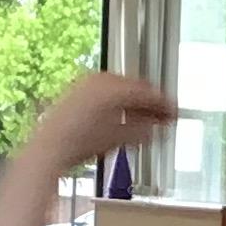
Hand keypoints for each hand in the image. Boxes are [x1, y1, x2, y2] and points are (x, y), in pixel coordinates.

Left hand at [33, 70, 177, 166]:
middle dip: (152, 103)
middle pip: (137, 88)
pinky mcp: (79, 90)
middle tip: (165, 116)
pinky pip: (108, 91)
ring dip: (136, 102)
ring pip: (123, 89)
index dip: (165, 104)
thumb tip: (157, 127)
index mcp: (115, 87)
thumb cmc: (79, 142)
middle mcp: (102, 80)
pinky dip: (120, 102)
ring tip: (147, 118)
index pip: (149, 92)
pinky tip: (125, 116)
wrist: (50, 145)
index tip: (174, 114)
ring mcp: (89, 83)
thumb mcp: (120, 138)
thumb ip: (143, 129)